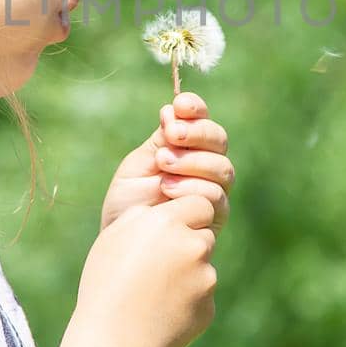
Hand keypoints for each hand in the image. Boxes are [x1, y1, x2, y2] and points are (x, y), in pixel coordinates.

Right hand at [76, 194, 218, 346]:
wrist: (113, 340)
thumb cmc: (106, 283)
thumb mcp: (115, 237)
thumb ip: (146, 216)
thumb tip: (169, 207)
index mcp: (166, 222)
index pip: (199, 204)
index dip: (186, 216)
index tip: (169, 230)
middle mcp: (192, 245)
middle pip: (204, 234)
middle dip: (188, 244)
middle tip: (157, 265)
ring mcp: (205, 277)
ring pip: (203, 266)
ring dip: (187, 273)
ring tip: (152, 292)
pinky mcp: (208, 306)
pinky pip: (201, 295)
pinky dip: (187, 300)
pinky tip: (160, 311)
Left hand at [99, 91, 233, 235]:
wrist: (124, 240)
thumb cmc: (128, 203)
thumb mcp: (139, 165)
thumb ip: (160, 140)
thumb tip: (173, 110)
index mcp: (187, 147)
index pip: (202, 119)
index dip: (195, 108)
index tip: (179, 105)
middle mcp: (206, 166)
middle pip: (219, 139)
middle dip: (196, 133)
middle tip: (171, 135)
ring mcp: (214, 191)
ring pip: (221, 167)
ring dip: (192, 162)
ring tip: (162, 165)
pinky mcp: (214, 217)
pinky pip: (215, 195)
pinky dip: (191, 187)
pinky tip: (167, 189)